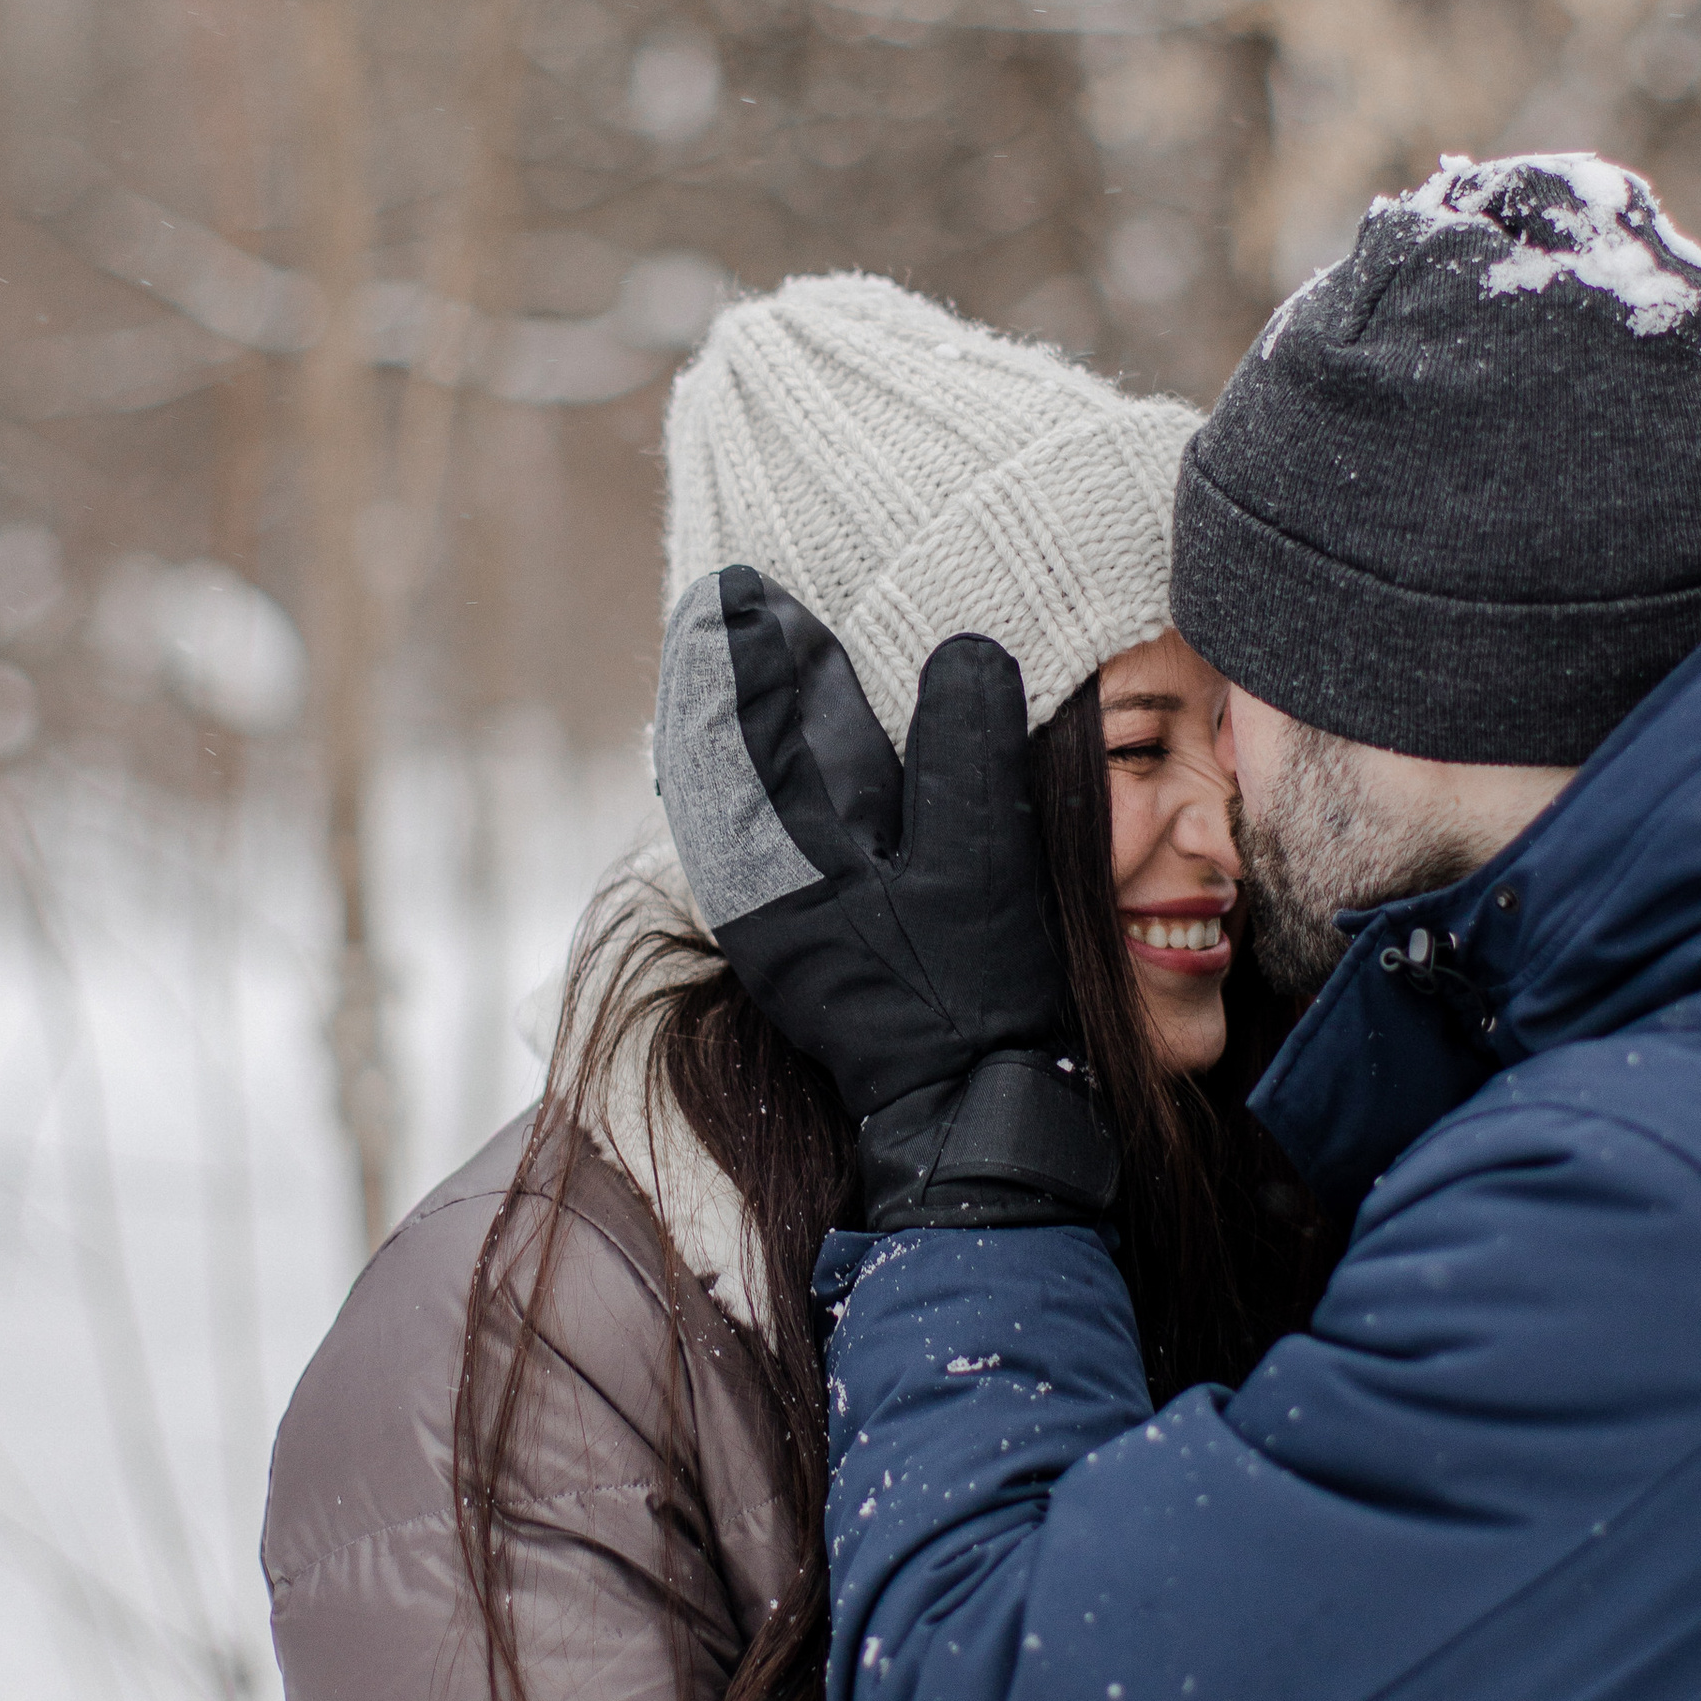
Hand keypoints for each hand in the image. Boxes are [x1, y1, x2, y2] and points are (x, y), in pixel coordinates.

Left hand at [652, 564, 1116, 1225]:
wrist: (966, 1113)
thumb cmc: (974, 992)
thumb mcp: (983, 859)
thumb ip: (966, 749)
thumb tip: (963, 647)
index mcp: (786, 854)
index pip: (759, 723)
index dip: (757, 648)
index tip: (743, 587)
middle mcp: (758, 883)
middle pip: (727, 755)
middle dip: (723, 678)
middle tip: (719, 602)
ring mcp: (768, 919)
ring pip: (727, 798)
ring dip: (723, 729)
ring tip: (717, 659)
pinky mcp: (789, 945)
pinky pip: (742, 846)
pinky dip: (735, 791)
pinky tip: (745, 768)